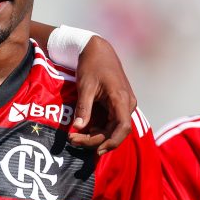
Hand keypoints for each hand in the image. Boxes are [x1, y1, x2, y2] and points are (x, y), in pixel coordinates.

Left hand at [69, 36, 136, 153]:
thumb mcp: (85, 86)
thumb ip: (83, 107)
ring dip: (95, 136)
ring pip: (112, 128)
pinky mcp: (117, 105)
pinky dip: (97, 128)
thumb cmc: (92, 65)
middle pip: (116, 131)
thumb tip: (77, 128)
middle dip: (95, 140)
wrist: (97, 50)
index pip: (123, 127)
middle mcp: (127, 104)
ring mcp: (123, 105)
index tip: (97, 150)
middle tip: (73, 141)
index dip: (112, 141)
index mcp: (121, 99)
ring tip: (75, 137)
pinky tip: (84, 130)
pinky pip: (110, 122)